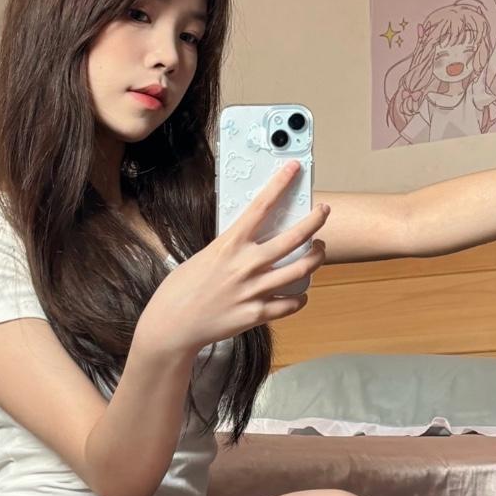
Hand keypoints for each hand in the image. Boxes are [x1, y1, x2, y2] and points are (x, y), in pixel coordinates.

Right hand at [138, 161, 327, 356]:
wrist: (172, 325)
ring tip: (319, 252)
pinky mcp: (256, 315)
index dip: (280, 185)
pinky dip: (299, 298)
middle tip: (323, 213)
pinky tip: (300, 293)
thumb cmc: (182, 289)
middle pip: (293, 238)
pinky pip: (290, 304)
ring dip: (316, 258)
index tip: (293, 170)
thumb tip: (252, 241)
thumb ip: (231, 249)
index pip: (261, 207)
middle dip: (314, 221)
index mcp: (229, 245)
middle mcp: (245, 265)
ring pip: (301, 270)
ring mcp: (253, 291)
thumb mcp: (205, 257)